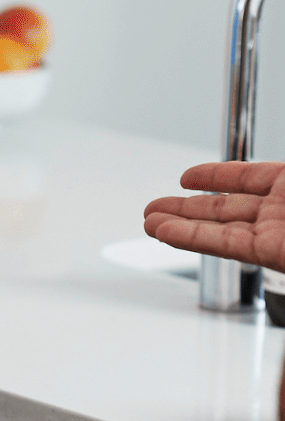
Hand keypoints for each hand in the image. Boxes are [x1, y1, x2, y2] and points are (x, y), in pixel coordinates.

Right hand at [143, 161, 284, 271]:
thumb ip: (271, 172)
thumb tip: (249, 165)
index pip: (247, 178)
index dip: (213, 176)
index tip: (186, 178)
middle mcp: (282, 213)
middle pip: (226, 208)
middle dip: (186, 208)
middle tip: (156, 208)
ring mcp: (277, 235)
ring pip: (221, 230)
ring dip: (180, 226)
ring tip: (149, 224)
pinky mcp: (274, 255)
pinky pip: (228, 246)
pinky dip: (192, 239)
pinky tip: (167, 233)